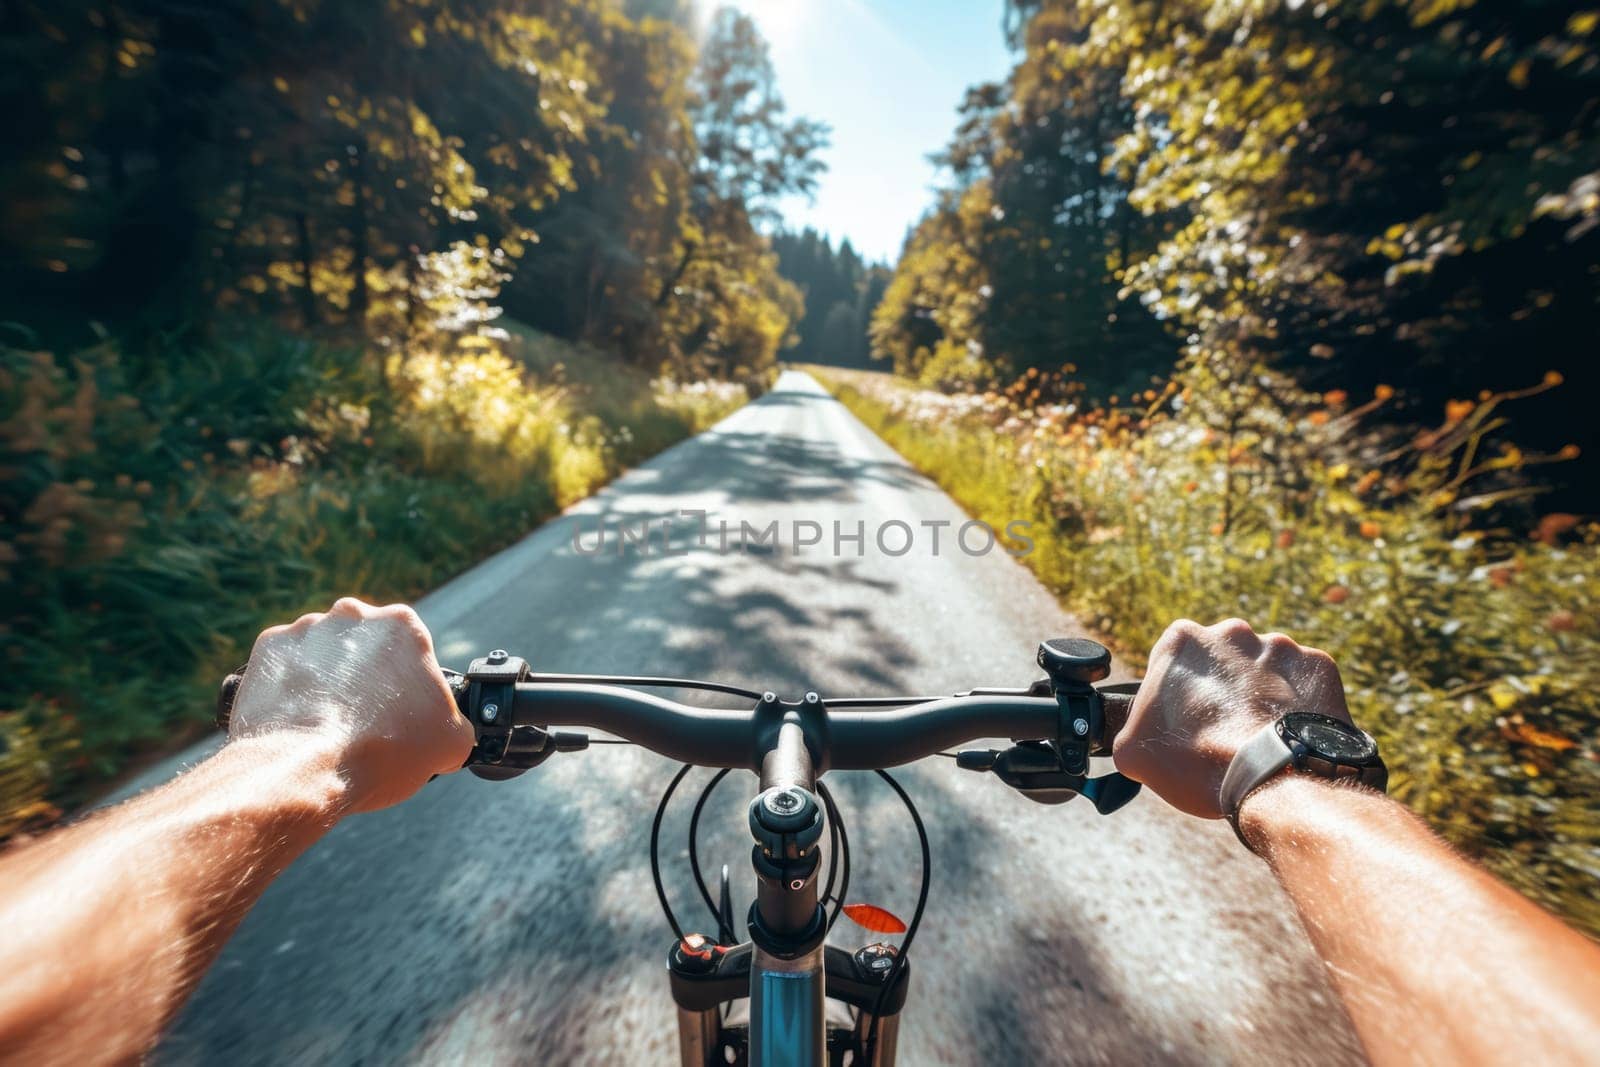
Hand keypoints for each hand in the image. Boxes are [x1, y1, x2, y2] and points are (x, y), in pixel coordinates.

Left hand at [227, 598, 475, 812]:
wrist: (304, 769)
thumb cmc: (382, 751)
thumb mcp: (451, 743)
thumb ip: (457, 726)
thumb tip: (451, 734)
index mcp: (402, 625)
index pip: (414, 650)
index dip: (411, 684)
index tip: (403, 713)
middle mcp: (352, 615)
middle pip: (367, 646)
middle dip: (367, 677)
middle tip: (366, 720)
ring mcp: (305, 629)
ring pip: (324, 654)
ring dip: (327, 680)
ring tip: (327, 725)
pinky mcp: (266, 651)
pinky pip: (284, 667)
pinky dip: (290, 689)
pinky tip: (298, 720)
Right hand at [1111, 618, 1351, 818]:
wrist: (1273, 777)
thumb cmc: (1197, 762)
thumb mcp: (1134, 751)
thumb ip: (1132, 728)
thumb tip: (1137, 738)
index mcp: (1183, 640)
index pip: (1174, 659)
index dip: (1178, 692)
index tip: (1185, 722)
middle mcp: (1232, 632)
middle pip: (1222, 660)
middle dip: (1222, 689)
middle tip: (1222, 731)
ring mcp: (1280, 646)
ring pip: (1265, 670)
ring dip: (1261, 696)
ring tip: (1260, 738)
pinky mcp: (1319, 666)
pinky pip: (1304, 684)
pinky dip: (1298, 705)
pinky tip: (1289, 734)